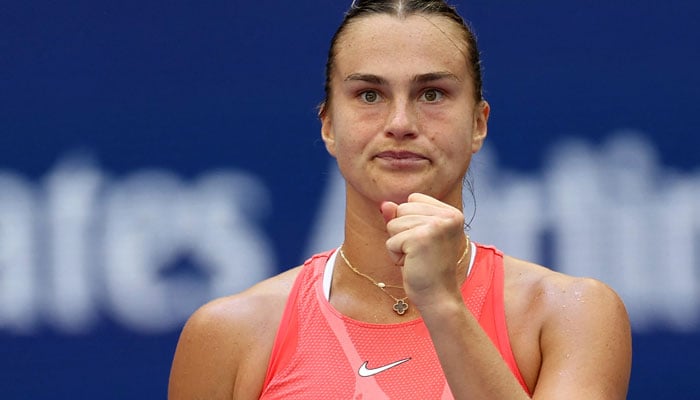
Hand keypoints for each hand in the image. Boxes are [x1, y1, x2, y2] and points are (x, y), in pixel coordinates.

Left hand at [381, 193, 466, 308]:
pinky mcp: (420, 239)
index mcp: (451, 212)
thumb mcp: (415, 236)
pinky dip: (395, 256)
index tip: (425, 242)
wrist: (438, 296)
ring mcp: (436, 226)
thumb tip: (384, 203)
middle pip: (402, 209)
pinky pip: (391, 241)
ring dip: (398, 245)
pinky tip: (412, 265)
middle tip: (420, 252)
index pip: (413, 199)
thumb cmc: (427, 268)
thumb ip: (401, 217)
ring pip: (393, 223)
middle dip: (402, 232)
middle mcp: (448, 216)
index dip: (410, 221)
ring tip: (416, 258)